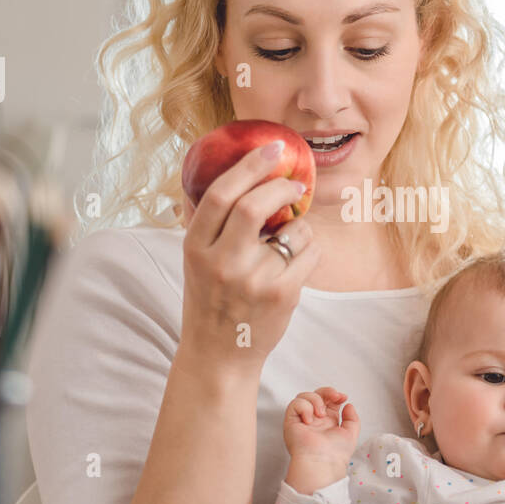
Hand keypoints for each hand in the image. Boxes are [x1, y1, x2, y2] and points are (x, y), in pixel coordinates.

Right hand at [178, 140, 322, 367]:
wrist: (219, 356)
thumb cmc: (210, 301)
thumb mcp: (194, 260)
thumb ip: (206, 222)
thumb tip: (227, 171)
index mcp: (196, 247)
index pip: (220, 195)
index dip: (249, 166)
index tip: (273, 148)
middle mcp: (221, 262)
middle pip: (253, 206)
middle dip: (281, 186)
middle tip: (295, 183)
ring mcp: (253, 280)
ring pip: (292, 230)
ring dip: (298, 228)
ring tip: (286, 245)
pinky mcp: (281, 294)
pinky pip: (309, 253)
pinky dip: (309, 250)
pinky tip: (295, 264)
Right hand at [283, 387, 359, 493]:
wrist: (324, 462)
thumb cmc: (336, 453)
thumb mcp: (351, 433)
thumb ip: (352, 418)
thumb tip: (348, 405)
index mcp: (328, 421)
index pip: (328, 400)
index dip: (334, 395)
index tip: (343, 397)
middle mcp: (314, 419)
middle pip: (316, 394)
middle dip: (326, 391)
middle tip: (335, 396)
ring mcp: (302, 420)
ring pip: (304, 396)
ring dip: (315, 400)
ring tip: (321, 414)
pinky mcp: (291, 422)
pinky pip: (294, 404)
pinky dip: (304, 407)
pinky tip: (309, 419)